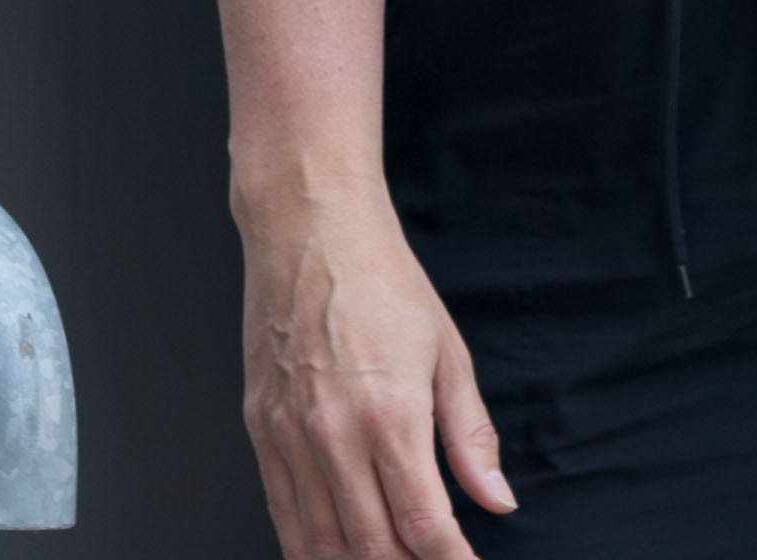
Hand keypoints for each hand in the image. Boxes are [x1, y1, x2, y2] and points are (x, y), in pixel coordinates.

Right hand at [236, 192, 514, 559]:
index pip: (424, 522)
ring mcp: (289, 435)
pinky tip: (333, 554)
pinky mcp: (259, 429)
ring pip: (321, 542)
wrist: (309, 229)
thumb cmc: (382, 280)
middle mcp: (334, 433)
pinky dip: (309, 548)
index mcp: (391, 413)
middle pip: (372, 546)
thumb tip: (497, 498)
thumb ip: (472, 436)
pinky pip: (281, 512)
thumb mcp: (447, 353)